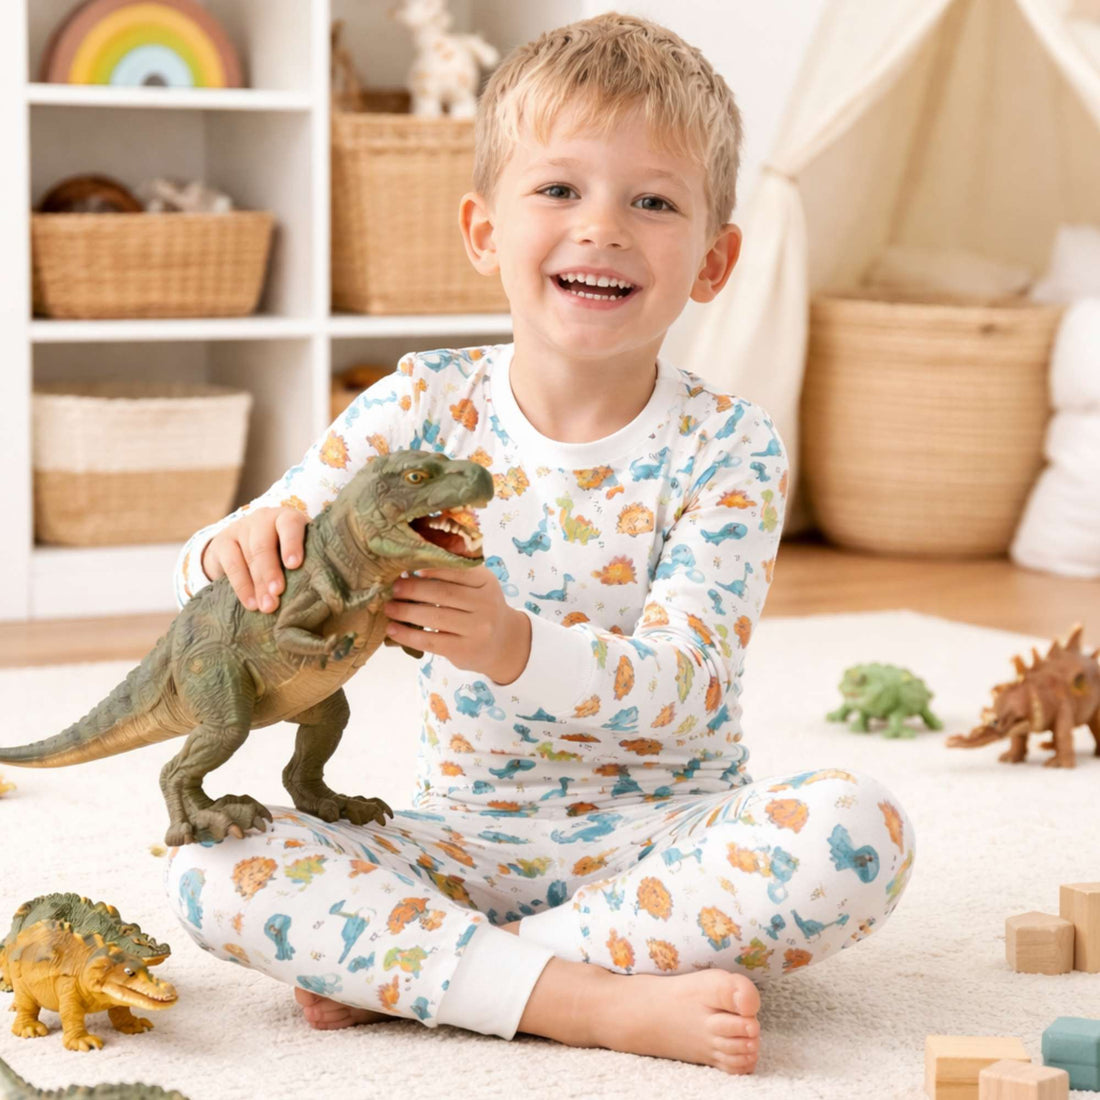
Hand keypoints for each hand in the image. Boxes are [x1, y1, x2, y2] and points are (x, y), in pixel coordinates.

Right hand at [200, 506, 307, 612]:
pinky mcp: (222, 542)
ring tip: (267, 606)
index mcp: (287, 518)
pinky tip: (251, 603)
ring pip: (248, 555)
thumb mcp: (296, 556)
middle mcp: (263, 519)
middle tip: (277, 593)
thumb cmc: (285, 556)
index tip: (294, 565)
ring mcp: (240, 529)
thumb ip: (309, 565)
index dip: (292, 543)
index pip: (289, 524)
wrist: (246, 552)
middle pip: (264, 544)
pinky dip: (241, 586)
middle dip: (271, 571)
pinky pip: (231, 564)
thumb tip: (327, 594)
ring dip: (258, 583)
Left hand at [383, 565, 530, 683]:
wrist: (503, 643)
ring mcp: (477, 629)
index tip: (408, 567)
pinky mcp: (464, 650)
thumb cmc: (481, 610)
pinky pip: (430, 640)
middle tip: (394, 588)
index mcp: (487, 581)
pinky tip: (393, 630)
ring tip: (389, 608)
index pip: (456, 570)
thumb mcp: (478, 587)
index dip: (431, 568)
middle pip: (443, 593)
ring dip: (406, 611)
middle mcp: (486, 604)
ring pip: (435, 617)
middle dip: (413, 589)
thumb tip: (410, 570)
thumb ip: (455, 576)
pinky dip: (408, 635)